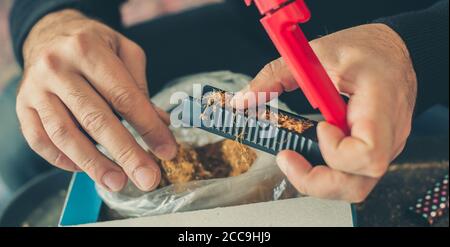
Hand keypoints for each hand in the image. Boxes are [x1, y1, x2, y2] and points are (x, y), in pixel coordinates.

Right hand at [17, 9, 176, 191]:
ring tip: (119, 182)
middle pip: (95, 119)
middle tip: (147, 178)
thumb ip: (141, 87)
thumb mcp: (124, 51)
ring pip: (65, 135)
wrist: (48, 34)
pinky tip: (86, 168)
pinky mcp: (23, 107)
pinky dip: (64, 160)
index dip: (148, 127)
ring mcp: (36, 89)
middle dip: (126, 153)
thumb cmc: (93, 44)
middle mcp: (57, 68)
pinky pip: (40, 141)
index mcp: (88, 49)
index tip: (167, 150)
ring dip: (94, 164)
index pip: (124, 97)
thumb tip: (160, 125)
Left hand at [234, 24, 416, 201]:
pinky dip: (328, 172)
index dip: (336, 151)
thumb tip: (243, 100)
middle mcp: (389, 133)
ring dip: (319, 181)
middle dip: (316, 181)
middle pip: (360, 183)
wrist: (394, 51)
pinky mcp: (378, 151)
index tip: (319, 128)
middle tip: (287, 158)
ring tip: (294, 159)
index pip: (368, 153)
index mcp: (380, 104)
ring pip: (356, 187)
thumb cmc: (364, 49)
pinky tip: (311, 154)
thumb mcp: (316, 54)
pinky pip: (354, 176)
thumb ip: (276, 76)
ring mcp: (386, 146)